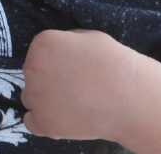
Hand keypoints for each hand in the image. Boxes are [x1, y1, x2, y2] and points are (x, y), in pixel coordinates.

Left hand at [21, 29, 139, 142]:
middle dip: (49, 80)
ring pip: (30, 98)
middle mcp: (32, 67)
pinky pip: (31, 122)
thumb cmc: (114, 64)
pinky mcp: (42, 122)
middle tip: (74, 87)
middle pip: (32, 75)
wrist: (130, 97)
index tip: (71, 69)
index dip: (55, 62)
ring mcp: (35, 96)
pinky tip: (63, 118)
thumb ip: (66, 43)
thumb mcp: (89, 38)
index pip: (38, 53)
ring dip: (45, 100)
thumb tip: (59, 52)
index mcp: (43, 43)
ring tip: (73, 103)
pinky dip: (44, 122)